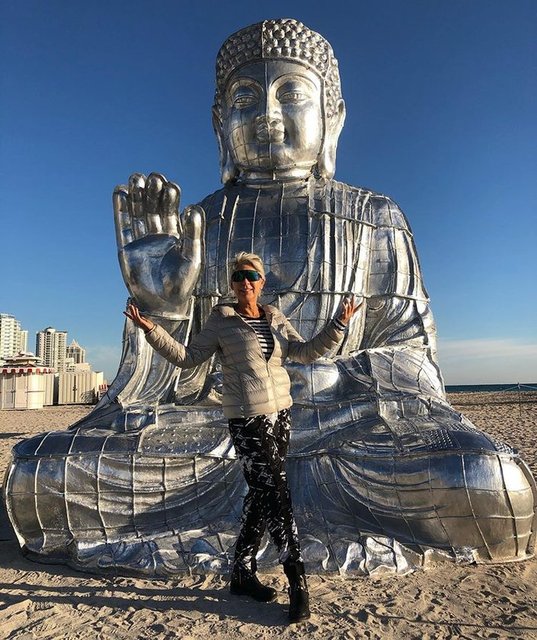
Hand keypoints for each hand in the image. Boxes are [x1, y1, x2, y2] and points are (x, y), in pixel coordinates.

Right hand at [114, 173, 204, 318]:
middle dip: (153, 193)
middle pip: (153, 208)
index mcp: (175, 235)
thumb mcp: (192, 257)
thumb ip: (193, 234)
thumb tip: (192, 208)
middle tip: (154, 178)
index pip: (171, 211)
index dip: (170, 198)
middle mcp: (157, 235)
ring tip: (136, 178)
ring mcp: (141, 241)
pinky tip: (121, 192)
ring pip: (138, 213)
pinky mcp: (126, 249)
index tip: (170, 186)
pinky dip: (121, 209)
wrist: (164, 305)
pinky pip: (123, 226)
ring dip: (137, 196)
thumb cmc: (183, 284)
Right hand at [124, 302, 154, 332]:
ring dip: (133, 309)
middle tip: (129, 305)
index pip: (131, 316)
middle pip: (132, 314)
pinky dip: (136, 311)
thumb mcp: (144, 321)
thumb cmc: (148, 326)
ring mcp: (138, 321)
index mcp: (137, 321)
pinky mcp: (140, 321)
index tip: (123, 312)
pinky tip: (136, 308)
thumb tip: (141, 317)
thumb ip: (142, 319)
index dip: (127, 314)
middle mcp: (136, 321)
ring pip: (134, 314)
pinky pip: (137, 315)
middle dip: (131, 309)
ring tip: (131, 305)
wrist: (150, 329)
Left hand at [338, 295, 361, 325]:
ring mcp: (348, 314)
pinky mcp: (345, 316)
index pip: (358, 308)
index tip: (364, 301)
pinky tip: (343, 303)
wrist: (341, 324)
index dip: (361, 305)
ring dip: (348, 303)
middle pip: (353, 305)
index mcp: (352, 312)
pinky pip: (345, 310)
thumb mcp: (347, 312)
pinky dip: (344, 307)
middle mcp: (351, 313)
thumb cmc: (344, 318)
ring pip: (349, 307)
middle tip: (354, 295)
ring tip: (347, 298)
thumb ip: (347, 307)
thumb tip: (347, 300)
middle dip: (353, 300)